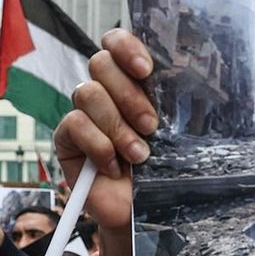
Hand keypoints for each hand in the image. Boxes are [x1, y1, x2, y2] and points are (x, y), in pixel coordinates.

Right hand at [53, 29, 158, 230]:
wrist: (145, 212)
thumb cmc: (165, 171)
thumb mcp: (178, 133)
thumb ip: (174, 102)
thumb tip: (188, 69)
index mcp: (134, 82)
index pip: (116, 43)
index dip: (125, 47)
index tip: (146, 71)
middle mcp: (106, 92)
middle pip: (101, 63)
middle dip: (129, 96)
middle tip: (151, 126)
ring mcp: (84, 114)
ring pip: (88, 93)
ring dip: (117, 126)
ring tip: (139, 155)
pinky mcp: (67, 138)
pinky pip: (75, 123)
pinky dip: (98, 145)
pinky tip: (114, 166)